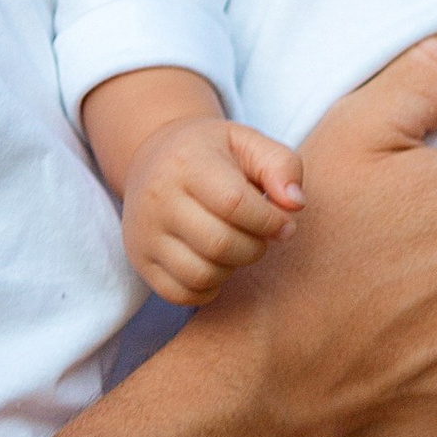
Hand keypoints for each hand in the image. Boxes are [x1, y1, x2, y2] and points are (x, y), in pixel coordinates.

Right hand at [121, 116, 303, 305]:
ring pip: (200, 274)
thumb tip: (296, 204)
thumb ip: (281, 165)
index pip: (234, 204)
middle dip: (255, 247)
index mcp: (187, 163)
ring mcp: (144, 233)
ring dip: (233, 268)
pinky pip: (180, 293)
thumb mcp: (248, 142)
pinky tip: (216, 263)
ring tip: (237, 246)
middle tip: (261, 235)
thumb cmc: (212, 153)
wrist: (154, 158)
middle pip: (219, 244)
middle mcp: (157, 199)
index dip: (270, 221)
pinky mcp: (140, 260)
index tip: (284, 224)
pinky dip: (208, 288)